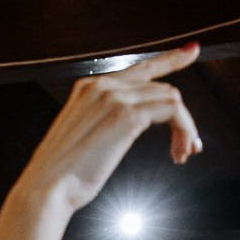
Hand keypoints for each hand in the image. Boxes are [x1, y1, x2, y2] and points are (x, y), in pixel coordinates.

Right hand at [13, 43, 202, 216]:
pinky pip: (172, 111)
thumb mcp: (84, 138)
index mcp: (89, 87)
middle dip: (182, 117)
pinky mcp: (127, 115)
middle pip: (160, 86)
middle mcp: (102, 84)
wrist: (48, 188)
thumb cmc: (64, 174)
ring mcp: (114, 97)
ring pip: (171, 97)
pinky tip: (180, 153)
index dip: (169, 60)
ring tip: (184, 153)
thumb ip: (105, 123)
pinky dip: (184, 129)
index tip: (191, 52)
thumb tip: (130, 126)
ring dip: (186, 127)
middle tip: (189, 147)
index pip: (139, 68)